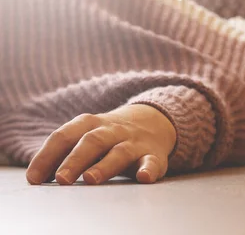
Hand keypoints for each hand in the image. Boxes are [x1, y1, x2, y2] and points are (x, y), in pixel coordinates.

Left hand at [26, 104, 175, 184]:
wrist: (154, 121)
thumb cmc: (109, 136)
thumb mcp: (87, 136)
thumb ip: (64, 153)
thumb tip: (36, 177)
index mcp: (90, 124)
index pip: (65, 136)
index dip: (47, 156)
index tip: (34, 178)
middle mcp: (112, 130)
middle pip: (92, 141)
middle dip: (75, 160)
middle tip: (62, 179)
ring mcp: (134, 142)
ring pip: (119, 152)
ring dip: (105, 165)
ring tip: (90, 179)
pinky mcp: (153, 155)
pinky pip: (152, 161)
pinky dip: (148, 169)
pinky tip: (143, 177)